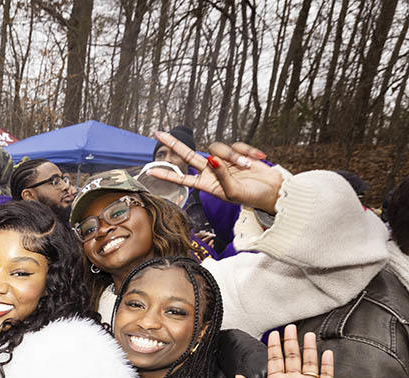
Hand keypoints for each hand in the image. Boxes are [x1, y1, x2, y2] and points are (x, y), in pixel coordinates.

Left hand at [147, 131, 283, 213]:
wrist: (274, 190)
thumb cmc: (253, 197)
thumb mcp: (234, 192)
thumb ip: (221, 176)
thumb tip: (211, 159)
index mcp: (207, 185)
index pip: (182, 179)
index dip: (167, 175)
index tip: (151, 171)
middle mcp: (212, 171)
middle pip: (189, 154)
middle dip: (174, 143)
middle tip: (158, 132)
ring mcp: (224, 161)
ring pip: (218, 148)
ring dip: (234, 156)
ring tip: (247, 167)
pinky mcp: (237, 152)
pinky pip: (236, 145)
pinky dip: (247, 152)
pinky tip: (257, 160)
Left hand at [235, 325, 333, 377]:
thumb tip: (238, 376)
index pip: (275, 359)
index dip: (274, 346)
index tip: (273, 333)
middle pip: (292, 356)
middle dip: (290, 341)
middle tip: (289, 327)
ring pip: (309, 361)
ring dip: (308, 348)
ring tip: (308, 335)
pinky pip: (326, 374)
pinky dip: (327, 364)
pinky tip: (326, 353)